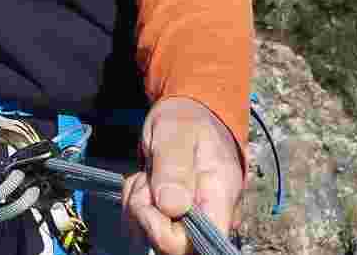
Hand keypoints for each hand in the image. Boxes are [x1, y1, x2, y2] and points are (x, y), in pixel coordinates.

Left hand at [121, 97, 243, 254]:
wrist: (189, 116)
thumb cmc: (187, 122)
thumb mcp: (177, 133)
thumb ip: (175, 167)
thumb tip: (172, 207)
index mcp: (218, 201)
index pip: (194, 244)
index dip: (163, 230)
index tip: (151, 197)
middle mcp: (208, 220)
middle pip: (169, 244)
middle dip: (144, 210)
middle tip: (145, 177)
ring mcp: (190, 222)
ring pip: (151, 235)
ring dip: (138, 204)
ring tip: (147, 175)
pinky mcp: (174, 218)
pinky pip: (145, 224)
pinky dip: (137, 203)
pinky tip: (145, 182)